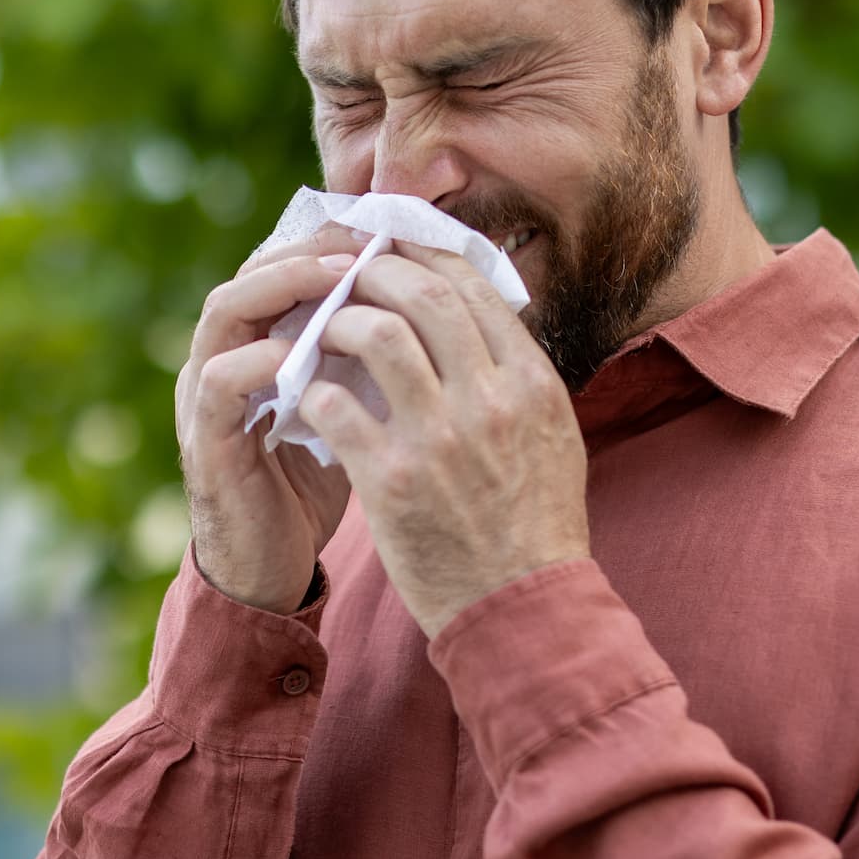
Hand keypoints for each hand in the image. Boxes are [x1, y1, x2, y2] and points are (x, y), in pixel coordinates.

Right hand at [174, 223, 362, 612]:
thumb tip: (435, 313)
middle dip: (307, 248)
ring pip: (225, 310)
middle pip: (250, 272)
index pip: (283, 269)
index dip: (328, 241)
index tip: (385, 229)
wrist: (270, 575)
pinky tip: (305, 353)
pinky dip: (260, 359)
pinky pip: (220, 381)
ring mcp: (204, 399)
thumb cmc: (312, 490)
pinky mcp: (204, 441)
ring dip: (282, 286)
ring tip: (338, 275)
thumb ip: (364, 364)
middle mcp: (222, 359)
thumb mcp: (348, 411)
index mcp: (256, 348)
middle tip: (362, 238)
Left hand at [299, 244, 590, 637]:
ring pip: (374, 335)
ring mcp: (440, 439)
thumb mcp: (552, 436)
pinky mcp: (393, 481)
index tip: (392, 248)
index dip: (423, 255)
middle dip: (374, 273)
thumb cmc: (535, 524)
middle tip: (344, 277)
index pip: (471, 287)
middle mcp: (490, 400)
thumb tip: (482, 317)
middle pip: (422, 294)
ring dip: (336, 323)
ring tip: (318, 332)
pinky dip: (313, 391)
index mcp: (532, 383)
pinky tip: (306, 397)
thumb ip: (517, 377)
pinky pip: (335, 406)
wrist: (523, 609)